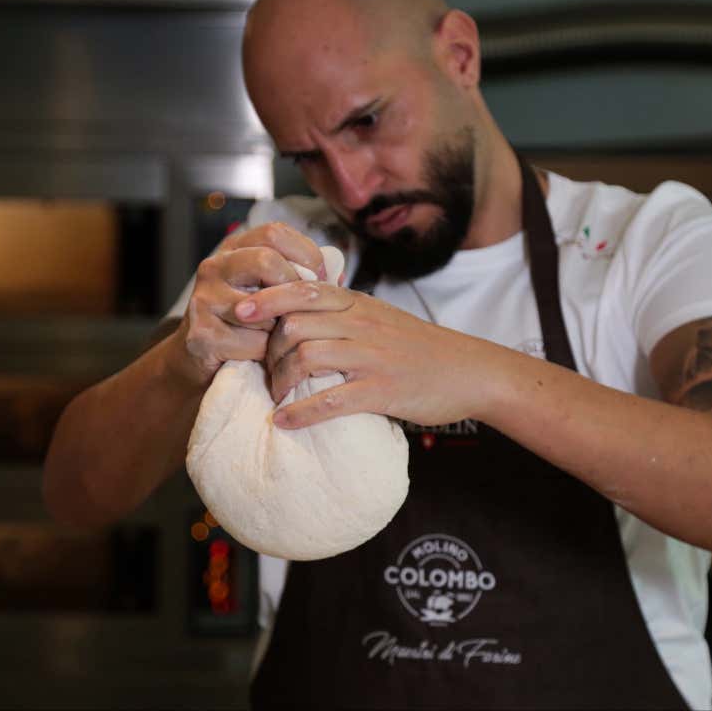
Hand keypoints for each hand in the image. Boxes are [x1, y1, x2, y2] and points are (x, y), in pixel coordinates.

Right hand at [174, 222, 326, 385]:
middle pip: (265, 260)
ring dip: (281, 328)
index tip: (320, 280)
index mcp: (233, 250)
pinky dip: (268, 353)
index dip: (305, 254)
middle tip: (305, 311)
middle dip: (294, 289)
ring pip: (262, 307)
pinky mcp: (202, 334)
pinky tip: (265, 356)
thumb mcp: (269, 291)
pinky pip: (254, 341)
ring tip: (281, 338)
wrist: (200, 362)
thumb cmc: (247, 325)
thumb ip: (295, 277)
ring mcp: (204, 300)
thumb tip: (335, 276)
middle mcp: (214, 267)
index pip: (274, 232)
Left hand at [234, 281, 489, 427]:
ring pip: (307, 357)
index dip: (267, 297)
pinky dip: (301, 412)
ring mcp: (371, 358)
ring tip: (275, 396)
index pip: (303, 289)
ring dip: (280, 380)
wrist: (470, 371)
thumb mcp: (382, 317)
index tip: (241, 309)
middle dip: (268, 348)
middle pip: (295, 324)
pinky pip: (330, 400)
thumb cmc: (422, 348)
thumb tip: (302, 315)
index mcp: (359, 304)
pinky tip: (285, 421)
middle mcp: (361, 324)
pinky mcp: (381, 391)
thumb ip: (346, 312)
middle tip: (261, 369)